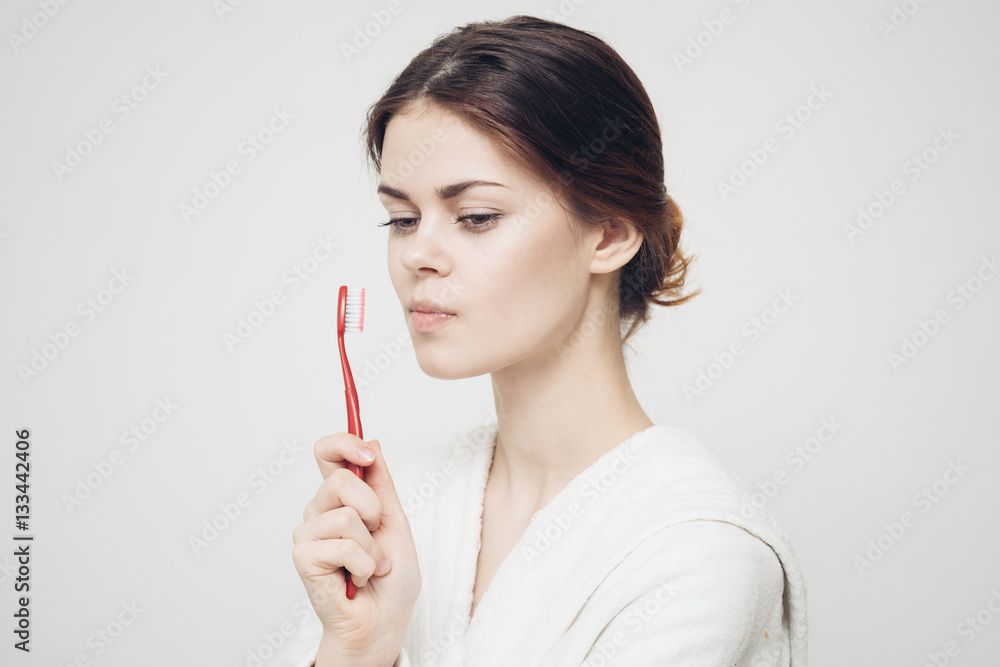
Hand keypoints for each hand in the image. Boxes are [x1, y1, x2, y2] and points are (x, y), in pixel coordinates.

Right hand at [292, 434, 420, 663]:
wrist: (385, 621)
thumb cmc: (391, 576)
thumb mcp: (395, 519)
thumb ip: (381, 482)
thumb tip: (372, 441)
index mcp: (340, 497)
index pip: (327, 453)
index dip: (344, 443)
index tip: (367, 453)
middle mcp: (318, 511)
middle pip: (341, 479)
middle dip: (373, 509)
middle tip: (377, 535)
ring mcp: (308, 534)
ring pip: (346, 517)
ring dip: (371, 546)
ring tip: (370, 565)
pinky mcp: (303, 559)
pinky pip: (342, 546)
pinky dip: (364, 565)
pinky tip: (359, 579)